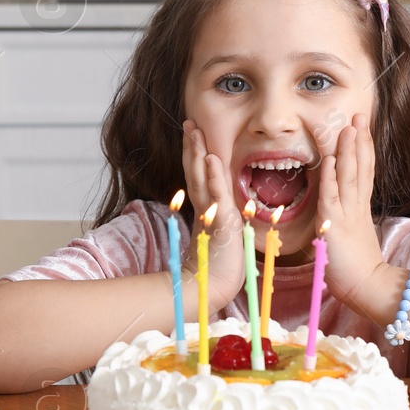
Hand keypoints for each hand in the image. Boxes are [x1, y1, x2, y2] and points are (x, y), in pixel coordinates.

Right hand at [182, 119, 243, 310]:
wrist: (215, 286)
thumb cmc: (220, 264)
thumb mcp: (219, 234)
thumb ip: (216, 218)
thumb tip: (218, 207)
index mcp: (204, 208)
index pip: (197, 176)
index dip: (194, 154)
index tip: (192, 133)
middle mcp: (203, 207)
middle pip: (195, 171)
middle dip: (192, 146)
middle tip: (189, 123)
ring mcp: (210, 213)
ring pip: (201, 178)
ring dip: (198, 153)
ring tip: (195, 131)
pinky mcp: (220, 221)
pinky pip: (216, 194)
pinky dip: (214, 175)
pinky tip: (212, 158)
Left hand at [315, 113, 398, 318]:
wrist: (370, 288)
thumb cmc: (359, 271)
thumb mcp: (353, 239)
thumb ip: (348, 224)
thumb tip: (338, 217)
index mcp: (361, 209)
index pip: (364, 173)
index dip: (363, 149)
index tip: (362, 129)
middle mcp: (356, 207)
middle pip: (360, 167)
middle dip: (360, 140)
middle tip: (360, 115)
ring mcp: (347, 214)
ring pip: (348, 175)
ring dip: (347, 150)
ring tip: (349, 126)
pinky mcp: (335, 225)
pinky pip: (331, 196)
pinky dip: (329, 176)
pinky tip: (328, 159)